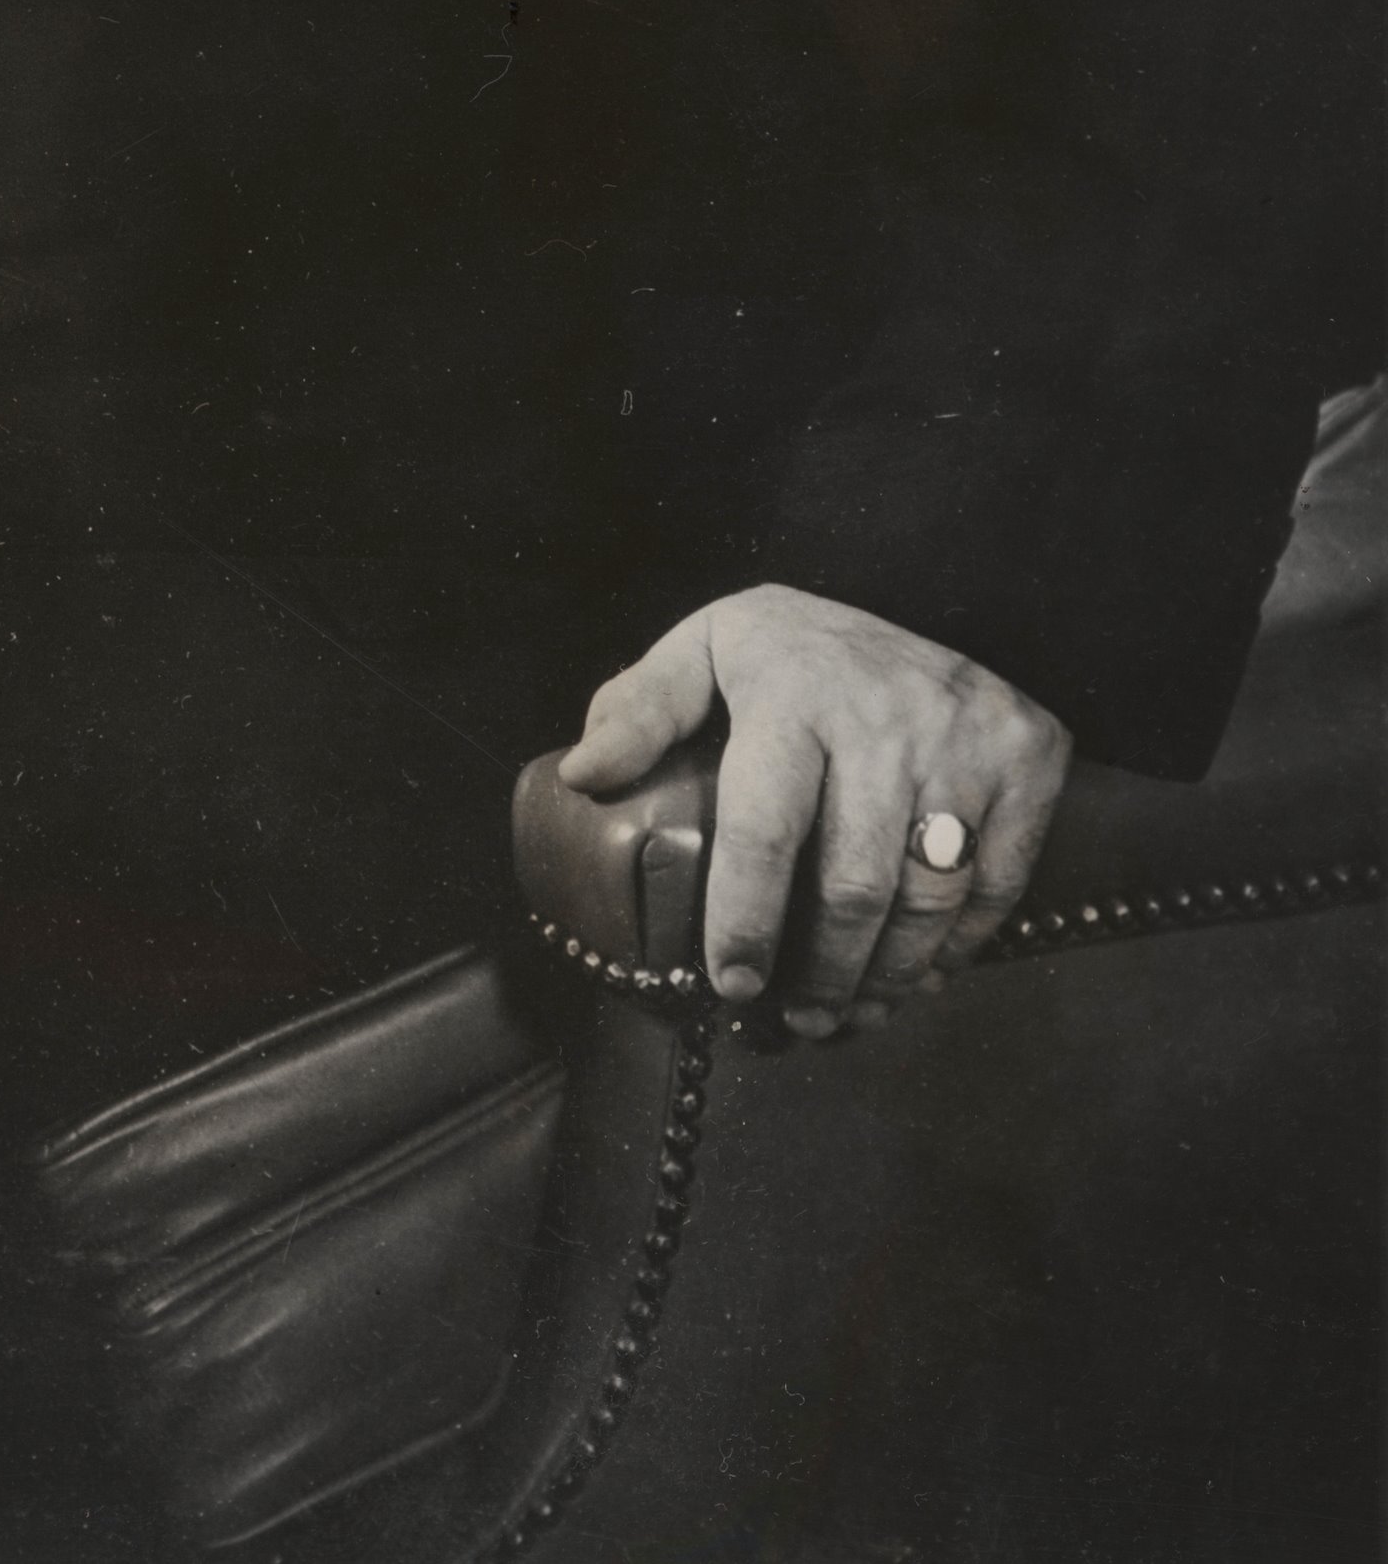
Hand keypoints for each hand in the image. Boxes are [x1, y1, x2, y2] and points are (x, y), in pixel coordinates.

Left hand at [557, 583, 1070, 1037]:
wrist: (927, 591)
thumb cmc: (795, 647)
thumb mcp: (706, 648)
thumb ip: (640, 709)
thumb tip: (581, 776)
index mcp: (793, 687)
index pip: (764, 826)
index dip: (744, 917)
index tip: (731, 982)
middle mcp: (886, 716)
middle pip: (854, 884)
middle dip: (821, 971)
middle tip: (795, 1018)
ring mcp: (967, 740)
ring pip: (928, 899)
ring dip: (887, 977)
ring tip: (847, 1012)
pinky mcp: (1029, 761)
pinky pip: (994, 886)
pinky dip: (955, 950)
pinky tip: (916, 976)